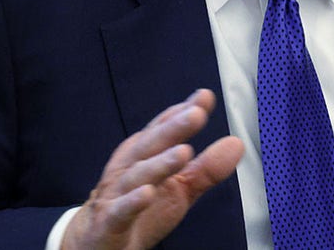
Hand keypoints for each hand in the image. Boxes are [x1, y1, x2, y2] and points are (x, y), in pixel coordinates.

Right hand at [61, 89, 242, 249]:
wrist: (97, 242)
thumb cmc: (140, 209)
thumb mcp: (180, 188)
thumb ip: (206, 167)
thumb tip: (236, 144)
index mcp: (145, 156)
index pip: (163, 129)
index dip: (182, 112)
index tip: (204, 97)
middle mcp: (129, 169)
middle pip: (150, 145)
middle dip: (172, 128)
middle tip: (195, 114)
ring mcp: (116, 195)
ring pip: (138, 175)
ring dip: (160, 163)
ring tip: (183, 152)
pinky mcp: (108, 223)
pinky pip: (120, 211)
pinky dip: (132, 202)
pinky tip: (147, 193)